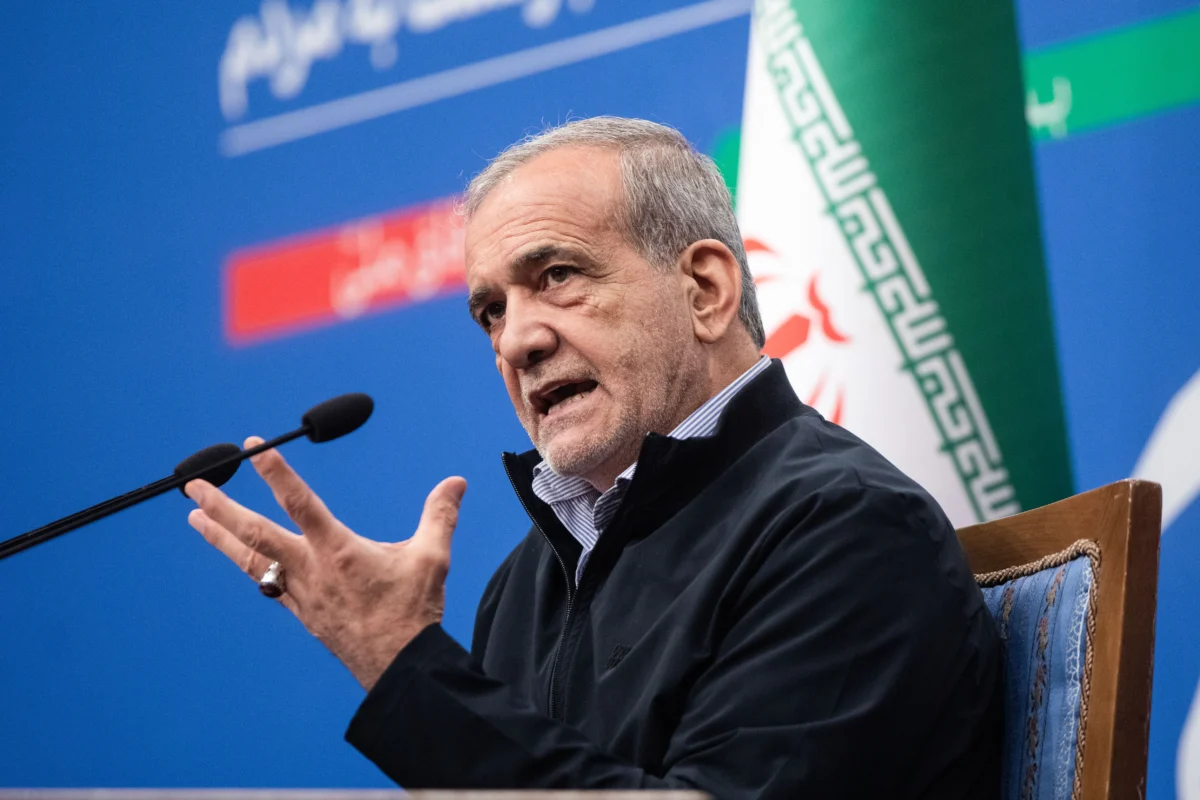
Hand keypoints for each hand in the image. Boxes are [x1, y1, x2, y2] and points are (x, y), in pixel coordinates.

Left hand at [185, 436, 466, 690]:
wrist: (397, 668)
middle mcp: (311, 570)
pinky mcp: (302, 613)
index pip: (299, 501)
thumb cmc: (413, 614)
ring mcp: (301, 594)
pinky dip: (248, 565)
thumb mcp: (431, 558)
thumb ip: (440, 515)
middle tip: (192, 485)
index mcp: (338, 551)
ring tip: (194, 518)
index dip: (274, 471)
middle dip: (222, 507)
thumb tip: (456, 482)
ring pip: (250, 560)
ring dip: (220, 537)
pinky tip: (240, 558)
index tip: (253, 446)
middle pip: (255, 533)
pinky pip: (265, 584)